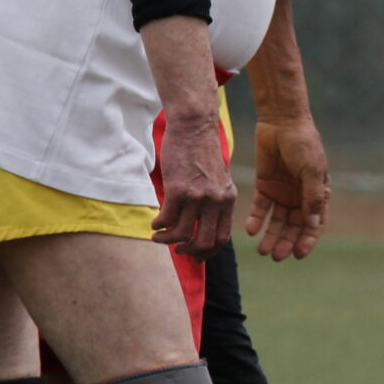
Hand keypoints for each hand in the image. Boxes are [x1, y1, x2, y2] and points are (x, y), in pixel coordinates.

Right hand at [152, 111, 234, 257]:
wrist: (194, 127)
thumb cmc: (202, 151)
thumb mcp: (219, 178)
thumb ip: (215, 199)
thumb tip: (203, 222)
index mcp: (228, 199)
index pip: (223, 237)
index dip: (209, 251)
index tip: (196, 255)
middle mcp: (216, 201)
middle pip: (206, 241)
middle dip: (190, 251)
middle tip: (178, 250)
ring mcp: (198, 196)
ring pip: (183, 233)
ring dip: (168, 240)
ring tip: (159, 237)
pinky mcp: (179, 190)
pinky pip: (167, 219)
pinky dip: (159, 225)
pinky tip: (155, 223)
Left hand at [246, 116, 330, 259]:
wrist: (281, 122)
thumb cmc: (303, 144)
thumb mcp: (311, 171)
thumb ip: (312, 198)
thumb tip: (313, 225)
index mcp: (317, 194)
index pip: (314, 224)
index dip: (307, 240)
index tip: (298, 254)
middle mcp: (300, 197)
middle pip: (293, 226)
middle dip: (285, 242)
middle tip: (276, 256)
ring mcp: (282, 193)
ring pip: (276, 221)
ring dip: (270, 236)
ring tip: (262, 250)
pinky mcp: (264, 187)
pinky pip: (260, 208)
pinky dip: (256, 219)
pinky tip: (251, 229)